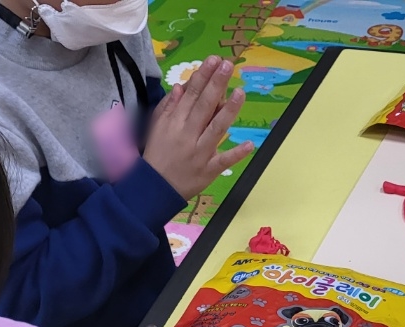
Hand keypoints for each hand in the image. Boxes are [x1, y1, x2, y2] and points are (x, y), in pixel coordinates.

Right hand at [144, 56, 254, 199]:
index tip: (213, 60)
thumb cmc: (157, 154)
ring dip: (228, 111)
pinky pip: (223, 162)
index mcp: (175, 123)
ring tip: (240, 92)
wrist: (154, 188)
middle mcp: (188, 135)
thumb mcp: (156, 128)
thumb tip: (180, 87)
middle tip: (228, 65)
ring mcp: (200, 153)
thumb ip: (168, 107)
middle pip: (204, 106)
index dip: (203, 76)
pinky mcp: (208, 171)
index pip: (191, 95)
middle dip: (216, 84)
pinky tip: (250, 144)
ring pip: (215, 129)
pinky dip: (236, 154)